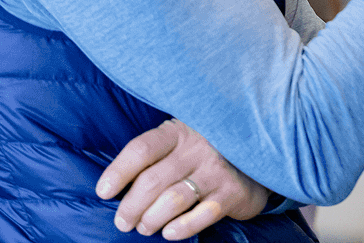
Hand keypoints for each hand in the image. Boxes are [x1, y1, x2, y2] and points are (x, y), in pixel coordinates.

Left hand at [95, 118, 269, 238]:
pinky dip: (181, 227)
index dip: (118, 171)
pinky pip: (202, 215)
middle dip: (130, 207)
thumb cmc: (205, 151)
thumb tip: (114, 187)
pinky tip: (170, 232)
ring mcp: (217, 169)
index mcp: (179, 130)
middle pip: (152, 180)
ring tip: (146, 227)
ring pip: (172, 200)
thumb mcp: (182, 141)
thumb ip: (155, 156)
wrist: (260, 149)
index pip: (142, 149)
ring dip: (152, 219)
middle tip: (123, 222)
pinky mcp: (232, 192)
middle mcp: (198, 147)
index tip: (103, 192)